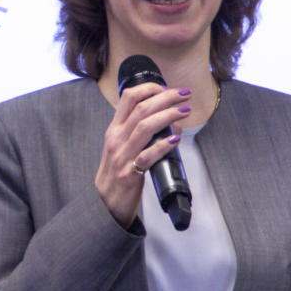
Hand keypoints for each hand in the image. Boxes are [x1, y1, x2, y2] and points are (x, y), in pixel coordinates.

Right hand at [94, 83, 192, 227]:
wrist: (105, 203)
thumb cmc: (117, 173)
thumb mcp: (123, 147)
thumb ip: (143, 134)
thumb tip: (172, 123)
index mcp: (114, 129)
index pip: (128, 98)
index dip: (149, 88)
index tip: (167, 87)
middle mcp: (116, 139)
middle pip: (141, 108)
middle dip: (165, 97)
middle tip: (184, 94)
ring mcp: (122, 156)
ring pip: (145, 127)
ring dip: (168, 115)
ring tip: (185, 110)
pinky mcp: (130, 174)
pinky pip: (147, 156)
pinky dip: (163, 145)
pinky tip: (175, 139)